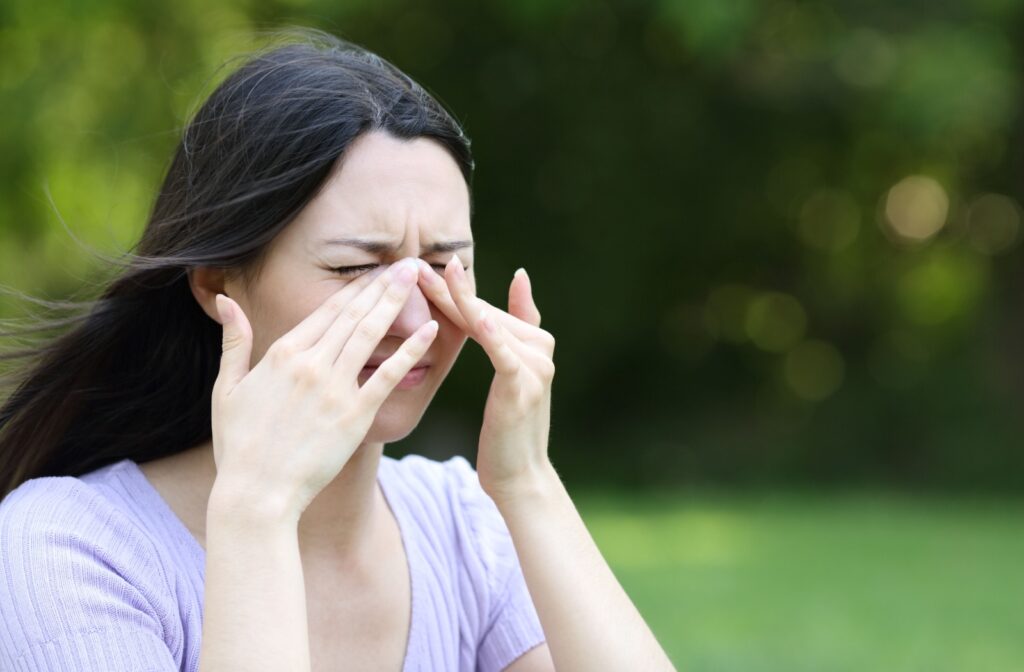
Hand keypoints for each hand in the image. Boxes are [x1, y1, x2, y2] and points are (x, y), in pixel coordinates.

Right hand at [210, 258, 436, 518]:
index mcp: (281, 353)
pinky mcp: (354, 416)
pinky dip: (410, 350)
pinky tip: (430, 329)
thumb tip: (226, 300)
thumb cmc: (239, 446)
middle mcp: (310, 364)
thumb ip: (233, 341)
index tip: (376, 270)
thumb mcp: (226, 388)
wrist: (256, 494)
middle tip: (409, 262)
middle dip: (382, 284)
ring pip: (370, 334)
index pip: (326, 310)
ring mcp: (334, 388)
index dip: (355, 288)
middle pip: (353, 314)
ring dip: (396, 302)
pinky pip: (387, 375)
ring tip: (418, 277)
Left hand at [415, 255, 555, 501]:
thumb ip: (513, 327)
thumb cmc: (508, 429)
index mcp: (535, 341)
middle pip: (484, 314)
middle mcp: (540, 348)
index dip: (455, 289)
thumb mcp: (511, 375)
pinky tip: (476, 317)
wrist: (519, 476)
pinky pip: (503, 355)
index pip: (485, 309)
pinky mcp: (524, 386)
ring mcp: (535, 367)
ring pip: (488, 327)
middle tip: (415, 267)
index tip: (425, 266)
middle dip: (449, 291)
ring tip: (434, 277)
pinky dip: (491, 335)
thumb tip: (521, 275)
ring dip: (459, 302)